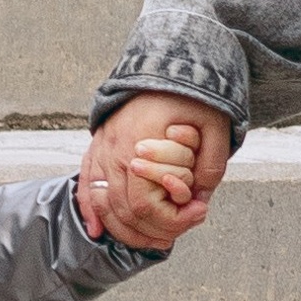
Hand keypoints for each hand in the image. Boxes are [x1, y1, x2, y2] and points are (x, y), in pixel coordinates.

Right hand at [78, 93, 230, 248]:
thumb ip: (212, 163)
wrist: (167, 63)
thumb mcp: (215, 125)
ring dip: (124, 229)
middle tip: (181, 229)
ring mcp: (102, 148)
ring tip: (152, 238)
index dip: (172, 220)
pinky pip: (85, 185)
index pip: (145, 204)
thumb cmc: (192, 94)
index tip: (199, 213)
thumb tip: (201, 198)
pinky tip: (97, 231)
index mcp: (142, 145)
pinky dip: (90, 210)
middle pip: (123, 210)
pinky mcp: (98, 146)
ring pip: (102, 203)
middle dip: (153, 230)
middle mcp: (115, 150)